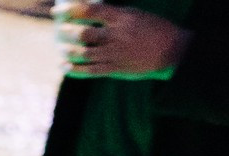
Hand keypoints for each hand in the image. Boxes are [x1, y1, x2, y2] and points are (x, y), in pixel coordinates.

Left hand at [53, 2, 188, 79]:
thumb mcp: (135, 15)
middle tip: (58, 31)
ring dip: (68, 51)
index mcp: (122, 18)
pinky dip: (74, 70)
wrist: (172, 51)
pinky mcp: (115, 69)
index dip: (70, 10)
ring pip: (83, 53)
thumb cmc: (153, 29)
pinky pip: (90, 71)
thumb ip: (113, 15)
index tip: (56, 10)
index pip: (91, 11)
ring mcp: (115, 54)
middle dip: (65, 32)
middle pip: (83, 34)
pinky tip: (64, 67)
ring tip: (61, 49)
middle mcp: (116, 35)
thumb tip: (91, 11)